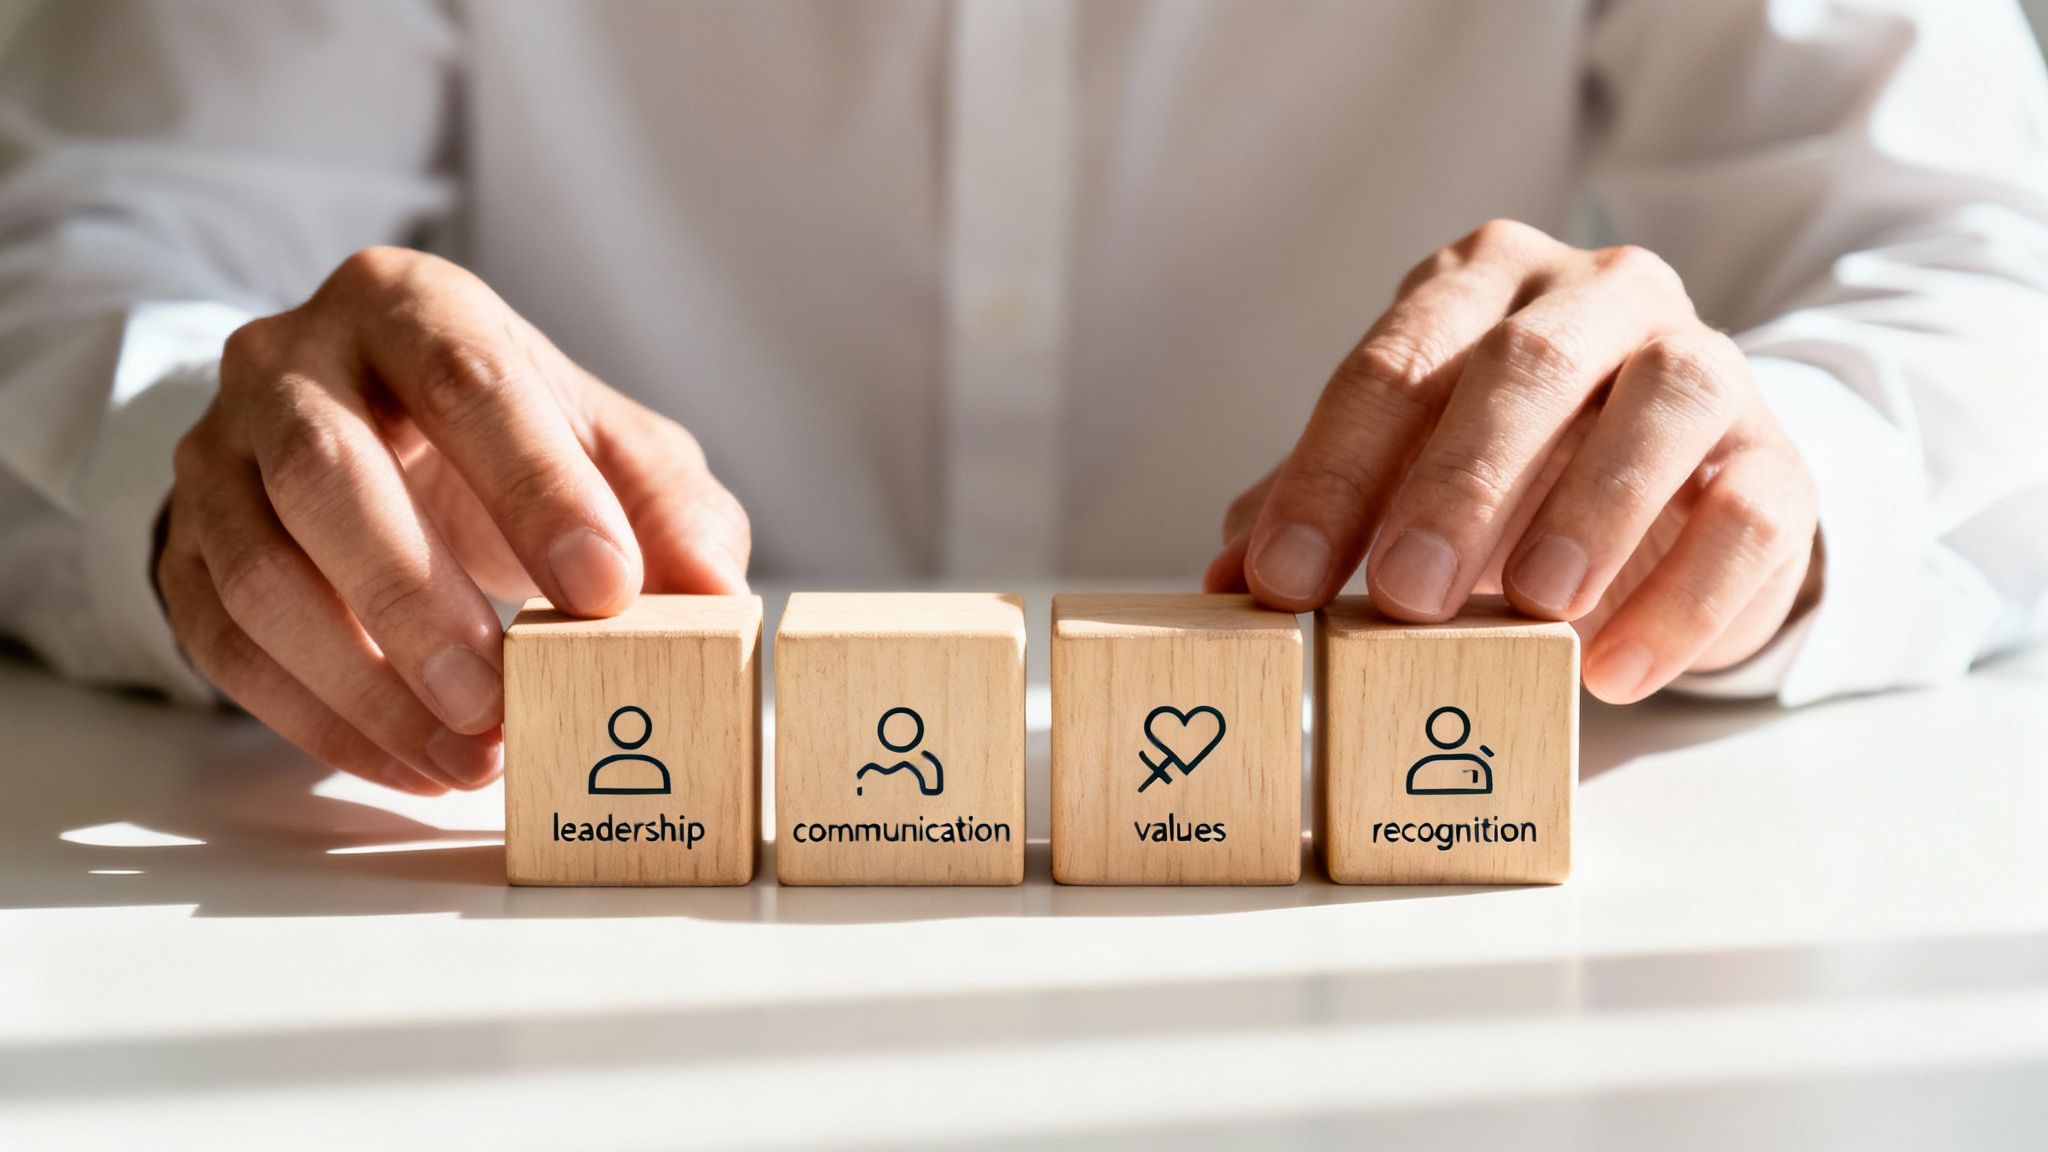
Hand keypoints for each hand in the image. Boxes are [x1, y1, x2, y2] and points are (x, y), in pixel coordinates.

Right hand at [158, 247, 749, 792]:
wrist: (376, 430)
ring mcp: (217, 455)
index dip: (537, 490)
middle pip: (330, 475)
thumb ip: (671, 507)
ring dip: (364, 685)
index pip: (468, 382)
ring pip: (259, 573)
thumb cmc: (507, 435)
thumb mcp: (606, 444)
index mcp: (409, 306)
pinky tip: (410, 764)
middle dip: (417, 600)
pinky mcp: (182, 544)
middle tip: (499, 698)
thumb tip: (716, 598)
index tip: (607, 591)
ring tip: (467, 756)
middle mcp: (289, 362)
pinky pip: (223, 646)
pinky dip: (318, 722)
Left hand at [1207, 220, 1819, 702]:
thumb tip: (1225, 580)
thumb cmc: (1511, 468)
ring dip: (1593, 509)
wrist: (1674, 482)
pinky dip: (1684, 597)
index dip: (1329, 477)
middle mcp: (1596, 295)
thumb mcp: (1403, 473)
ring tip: (1534, 608)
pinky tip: (1615, 669)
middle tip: (1403, 593)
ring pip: (1664, 404)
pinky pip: (1749, 514)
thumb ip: (1321, 509)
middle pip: (1527, 367)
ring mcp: (1703, 363)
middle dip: (1457, 484)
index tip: (1279, 583)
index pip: (1392, 366)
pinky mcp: (1779, 459)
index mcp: (1480, 284)